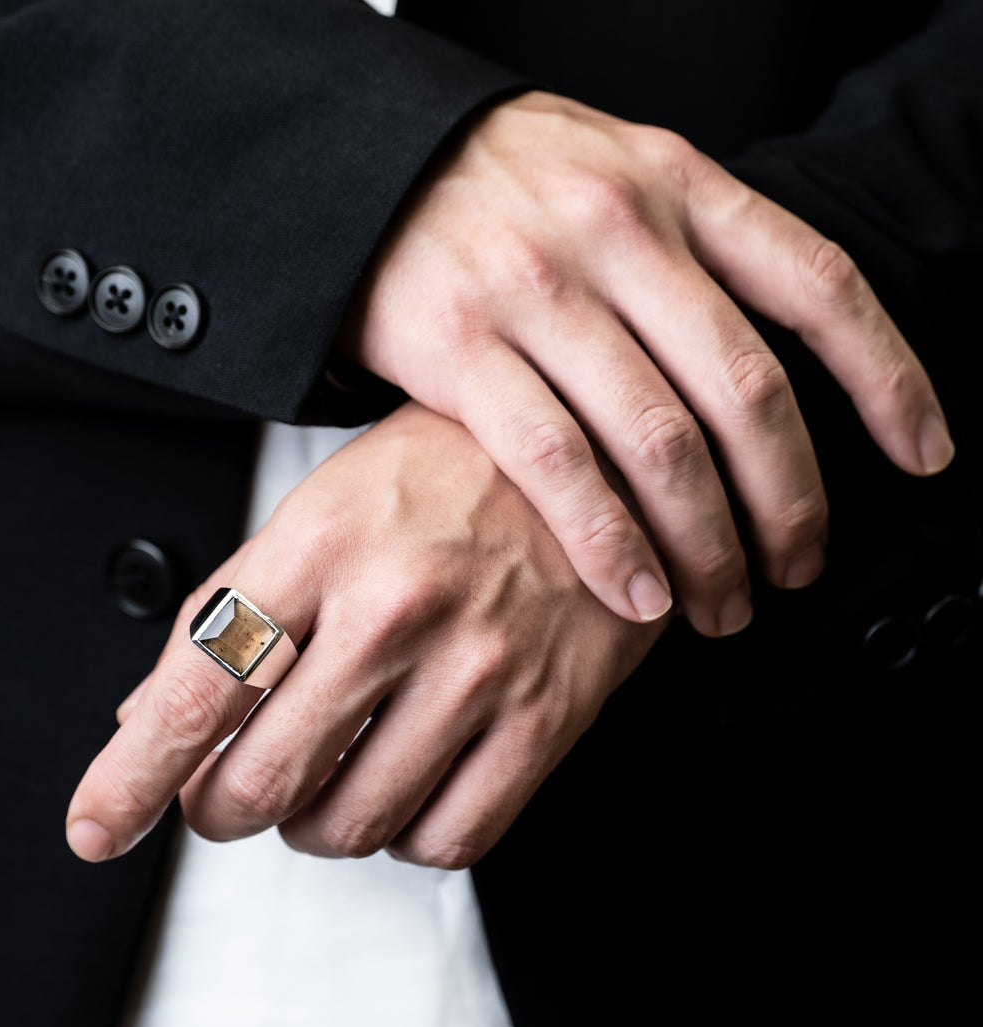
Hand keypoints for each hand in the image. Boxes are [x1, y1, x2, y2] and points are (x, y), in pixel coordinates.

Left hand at [66, 404, 665, 867]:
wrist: (598, 460)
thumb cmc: (452, 475)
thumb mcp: (329, 507)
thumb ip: (239, 610)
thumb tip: (149, 716)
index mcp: (322, 542)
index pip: (199, 686)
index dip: (133, 776)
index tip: (99, 825)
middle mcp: (395, 606)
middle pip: (263, 779)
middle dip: (223, 809)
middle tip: (228, 795)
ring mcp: (478, 666)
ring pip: (352, 822)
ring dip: (316, 825)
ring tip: (327, 781)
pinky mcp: (548, 715)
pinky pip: (450, 836)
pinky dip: (408, 836)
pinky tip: (407, 789)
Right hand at [340, 90, 953, 636]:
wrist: (363, 168)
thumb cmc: (500, 185)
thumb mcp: (617, 173)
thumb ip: (698, 251)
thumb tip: (769, 376)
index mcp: (677, 185)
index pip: (818, 286)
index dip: (887, 382)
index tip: (920, 456)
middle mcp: (618, 232)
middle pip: (745, 390)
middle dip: (787, 501)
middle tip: (795, 566)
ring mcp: (538, 291)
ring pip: (659, 440)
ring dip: (706, 542)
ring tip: (720, 603)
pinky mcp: (461, 348)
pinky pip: (557, 462)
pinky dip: (608, 541)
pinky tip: (637, 593)